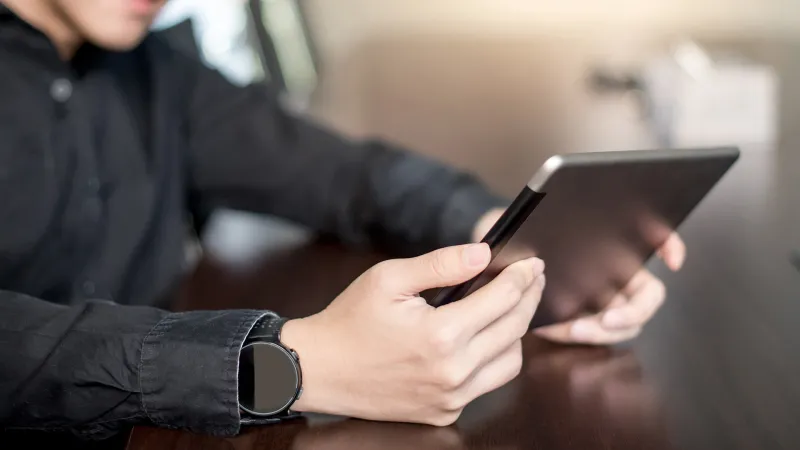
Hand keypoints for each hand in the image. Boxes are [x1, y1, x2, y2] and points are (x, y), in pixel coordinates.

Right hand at [281, 243, 544, 425]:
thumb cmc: (350, 320)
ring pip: (510, 362)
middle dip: (528, 298)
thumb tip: (483, 253)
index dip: (523, 277)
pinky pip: (486, 385)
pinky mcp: (444, 413)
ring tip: (507, 309)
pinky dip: (492, 360)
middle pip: (515, 329)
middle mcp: (453, 372)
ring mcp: (450, 398)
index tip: (532, 263)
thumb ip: (441, 264)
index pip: (503, 299)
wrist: (320, 369)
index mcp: (442, 335)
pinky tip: (481, 340)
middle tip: (532, 279)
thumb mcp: (389, 279)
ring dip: (515, 333)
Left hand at [472, 208, 685, 344]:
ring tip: (572, 329)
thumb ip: (533, 214)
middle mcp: (616, 275)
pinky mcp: (579, 322)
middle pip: (645, 300)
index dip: (671, 245)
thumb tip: (539, 215)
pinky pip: (585, 335)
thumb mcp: (522, 217)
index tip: (673, 259)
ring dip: (600, 332)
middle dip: (632, 313)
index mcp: (613, 245)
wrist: (496, 258)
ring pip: (619, 327)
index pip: (657, 239)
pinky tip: (546, 328)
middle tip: (608, 320)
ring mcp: (601, 302)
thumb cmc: (516, 232)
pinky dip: (570, 335)